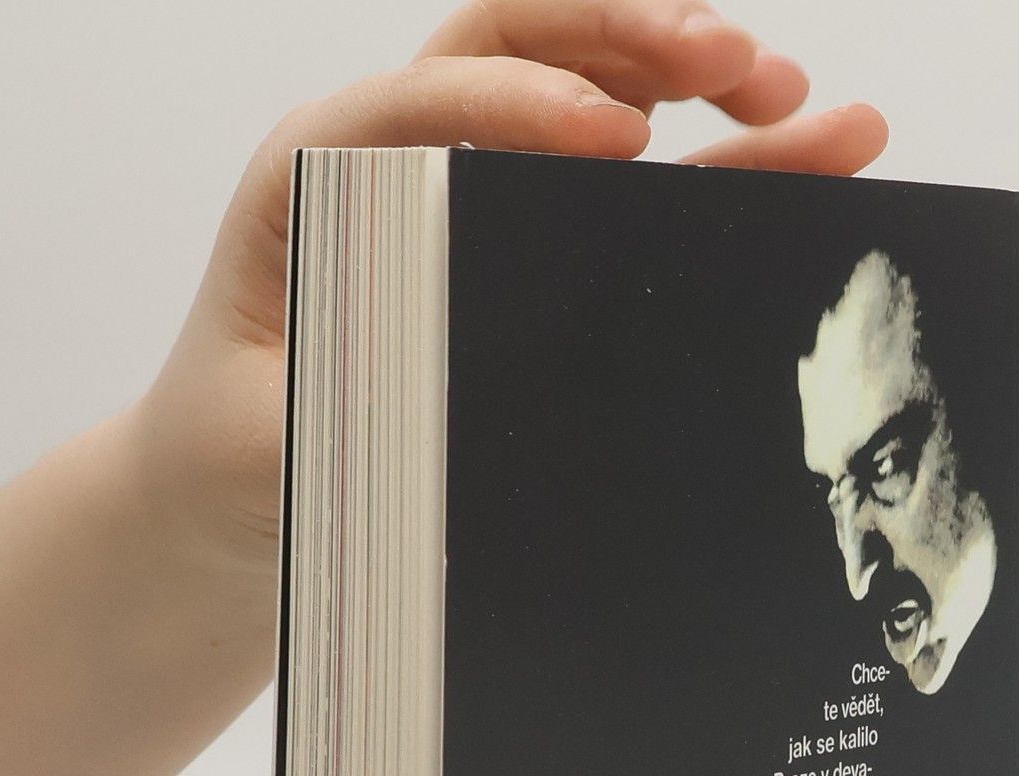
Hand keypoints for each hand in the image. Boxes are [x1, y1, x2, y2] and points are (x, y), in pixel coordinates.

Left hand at [135, 0, 886, 590]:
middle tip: (737, 63)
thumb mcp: (273, 439)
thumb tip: (460, 382)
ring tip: (793, 98)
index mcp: (317, 178)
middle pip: (520, 41)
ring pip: (584, 80)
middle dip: (633, 34)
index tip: (624, 139)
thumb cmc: (236, 455)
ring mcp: (463, 182)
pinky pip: (620, 171)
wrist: (220, 488)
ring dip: (690, 71)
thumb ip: (346, 401)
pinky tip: (798, 149)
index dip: (525, 106)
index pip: (425, 102)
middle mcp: (392, 154)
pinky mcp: (518, 229)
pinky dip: (706, 152)